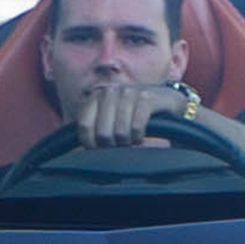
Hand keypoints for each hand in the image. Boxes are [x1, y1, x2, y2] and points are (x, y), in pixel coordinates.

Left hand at [67, 81, 188, 149]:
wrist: (165, 99)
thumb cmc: (133, 114)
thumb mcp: (110, 118)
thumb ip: (93, 129)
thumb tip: (80, 151)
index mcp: (96, 97)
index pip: (84, 125)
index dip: (90, 144)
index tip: (100, 150)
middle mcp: (110, 92)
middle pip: (102, 132)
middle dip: (112, 145)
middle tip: (121, 144)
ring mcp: (129, 92)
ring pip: (120, 132)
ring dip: (127, 142)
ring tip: (132, 139)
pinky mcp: (148, 97)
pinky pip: (137, 126)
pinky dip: (138, 137)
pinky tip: (141, 135)